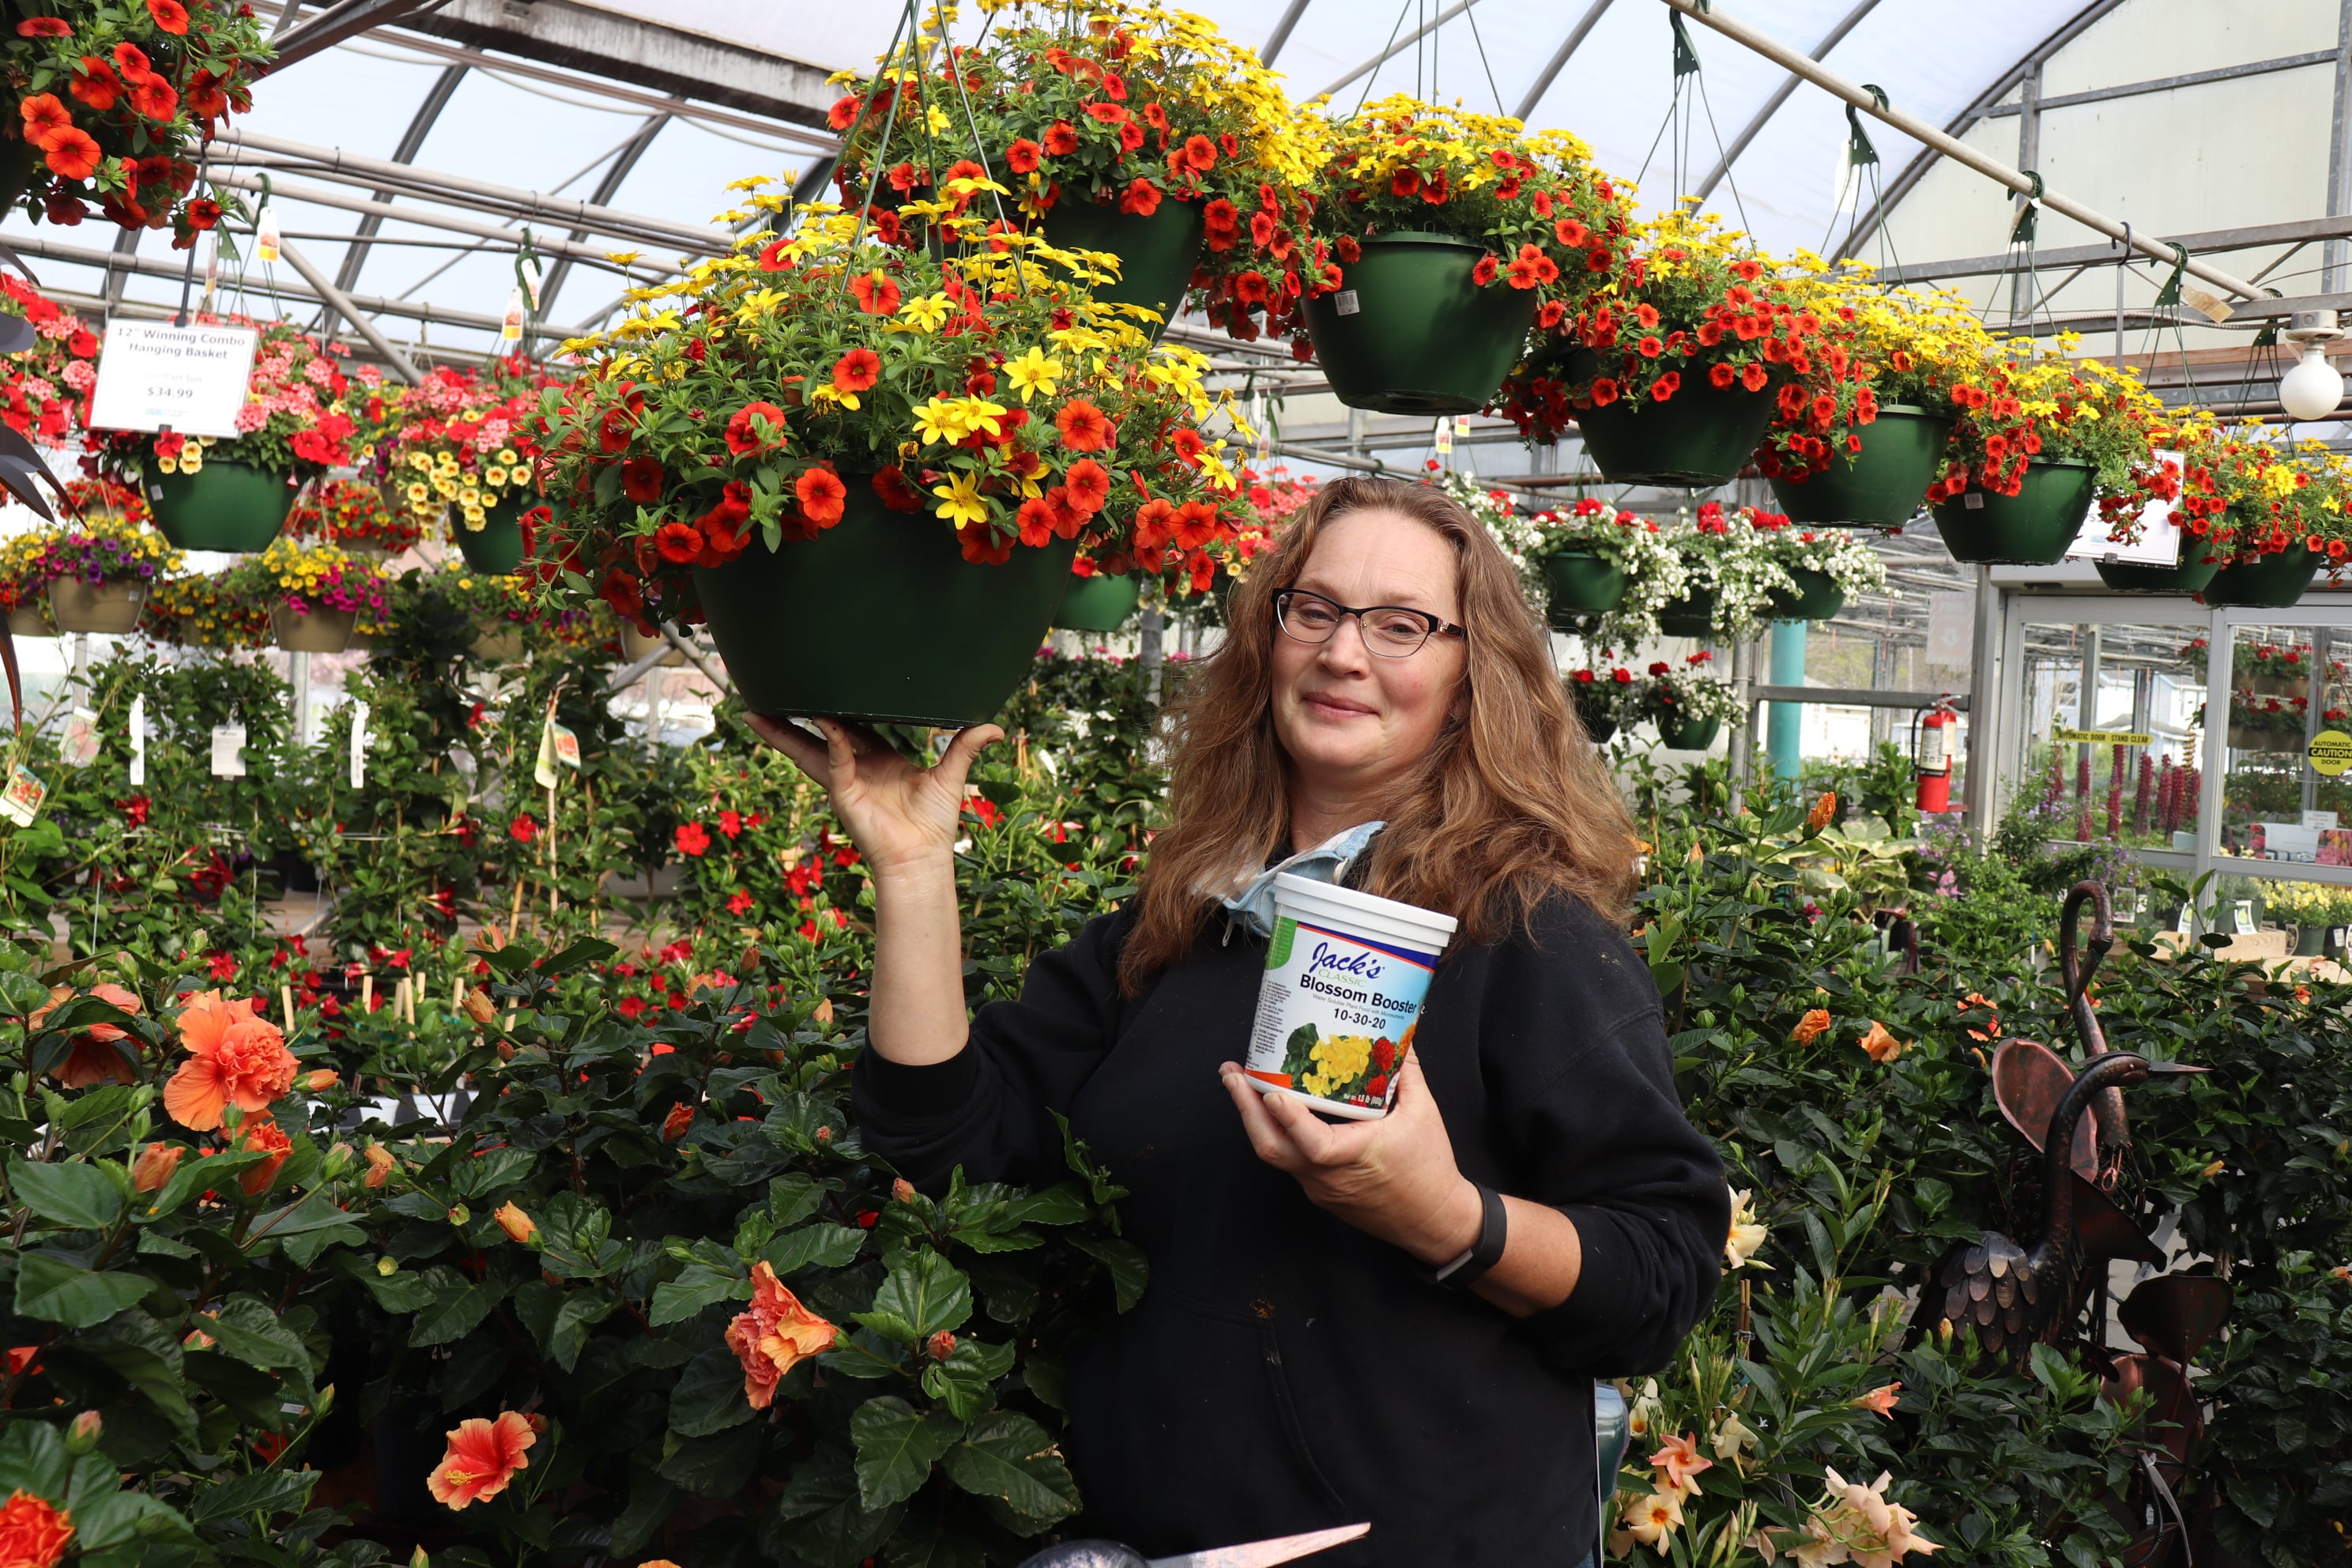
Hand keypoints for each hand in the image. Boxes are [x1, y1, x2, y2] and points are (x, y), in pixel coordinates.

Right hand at [746, 715, 998, 879]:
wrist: (923, 858)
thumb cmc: (935, 823)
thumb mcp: (951, 774)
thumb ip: (965, 746)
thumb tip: (994, 726)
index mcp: (879, 760)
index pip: (851, 727)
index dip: (836, 708)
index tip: (822, 685)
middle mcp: (857, 769)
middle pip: (818, 736)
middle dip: (792, 719)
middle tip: (769, 694)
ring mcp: (846, 782)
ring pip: (809, 749)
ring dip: (784, 733)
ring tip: (757, 713)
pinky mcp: (844, 795)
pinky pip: (835, 762)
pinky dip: (830, 742)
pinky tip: (822, 721)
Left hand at [1219, 1051, 1481, 1267]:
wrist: (1433, 1221)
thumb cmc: (1429, 1170)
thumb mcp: (1423, 1113)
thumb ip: (1406, 1071)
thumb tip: (1399, 1034)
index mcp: (1356, 1156)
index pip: (1314, 1144)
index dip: (1289, 1118)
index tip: (1270, 1091)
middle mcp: (1329, 1176)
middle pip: (1273, 1149)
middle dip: (1246, 1109)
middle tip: (1232, 1074)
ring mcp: (1320, 1187)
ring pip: (1275, 1155)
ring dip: (1254, 1120)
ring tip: (1241, 1085)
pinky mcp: (1319, 1191)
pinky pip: (1289, 1161)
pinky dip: (1276, 1133)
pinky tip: (1272, 1109)